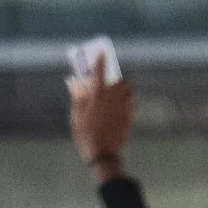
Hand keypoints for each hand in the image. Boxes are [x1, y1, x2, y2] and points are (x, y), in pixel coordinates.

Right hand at [69, 58, 136, 177]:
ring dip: (125, 88)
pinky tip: (123, 105)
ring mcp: (123, 108)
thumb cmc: (86, 136)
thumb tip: (75, 82)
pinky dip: (129, 100)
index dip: (101, 61)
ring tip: (118, 93)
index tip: (102, 52)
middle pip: (121, 81)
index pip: (99, 73)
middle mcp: (112, 99)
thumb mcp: (76, 117)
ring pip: (130, 90)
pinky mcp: (129, 117)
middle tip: (111, 81)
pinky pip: (133, 103)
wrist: (103, 154)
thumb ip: (78, 98)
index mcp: (97, 97)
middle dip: (117, 78)